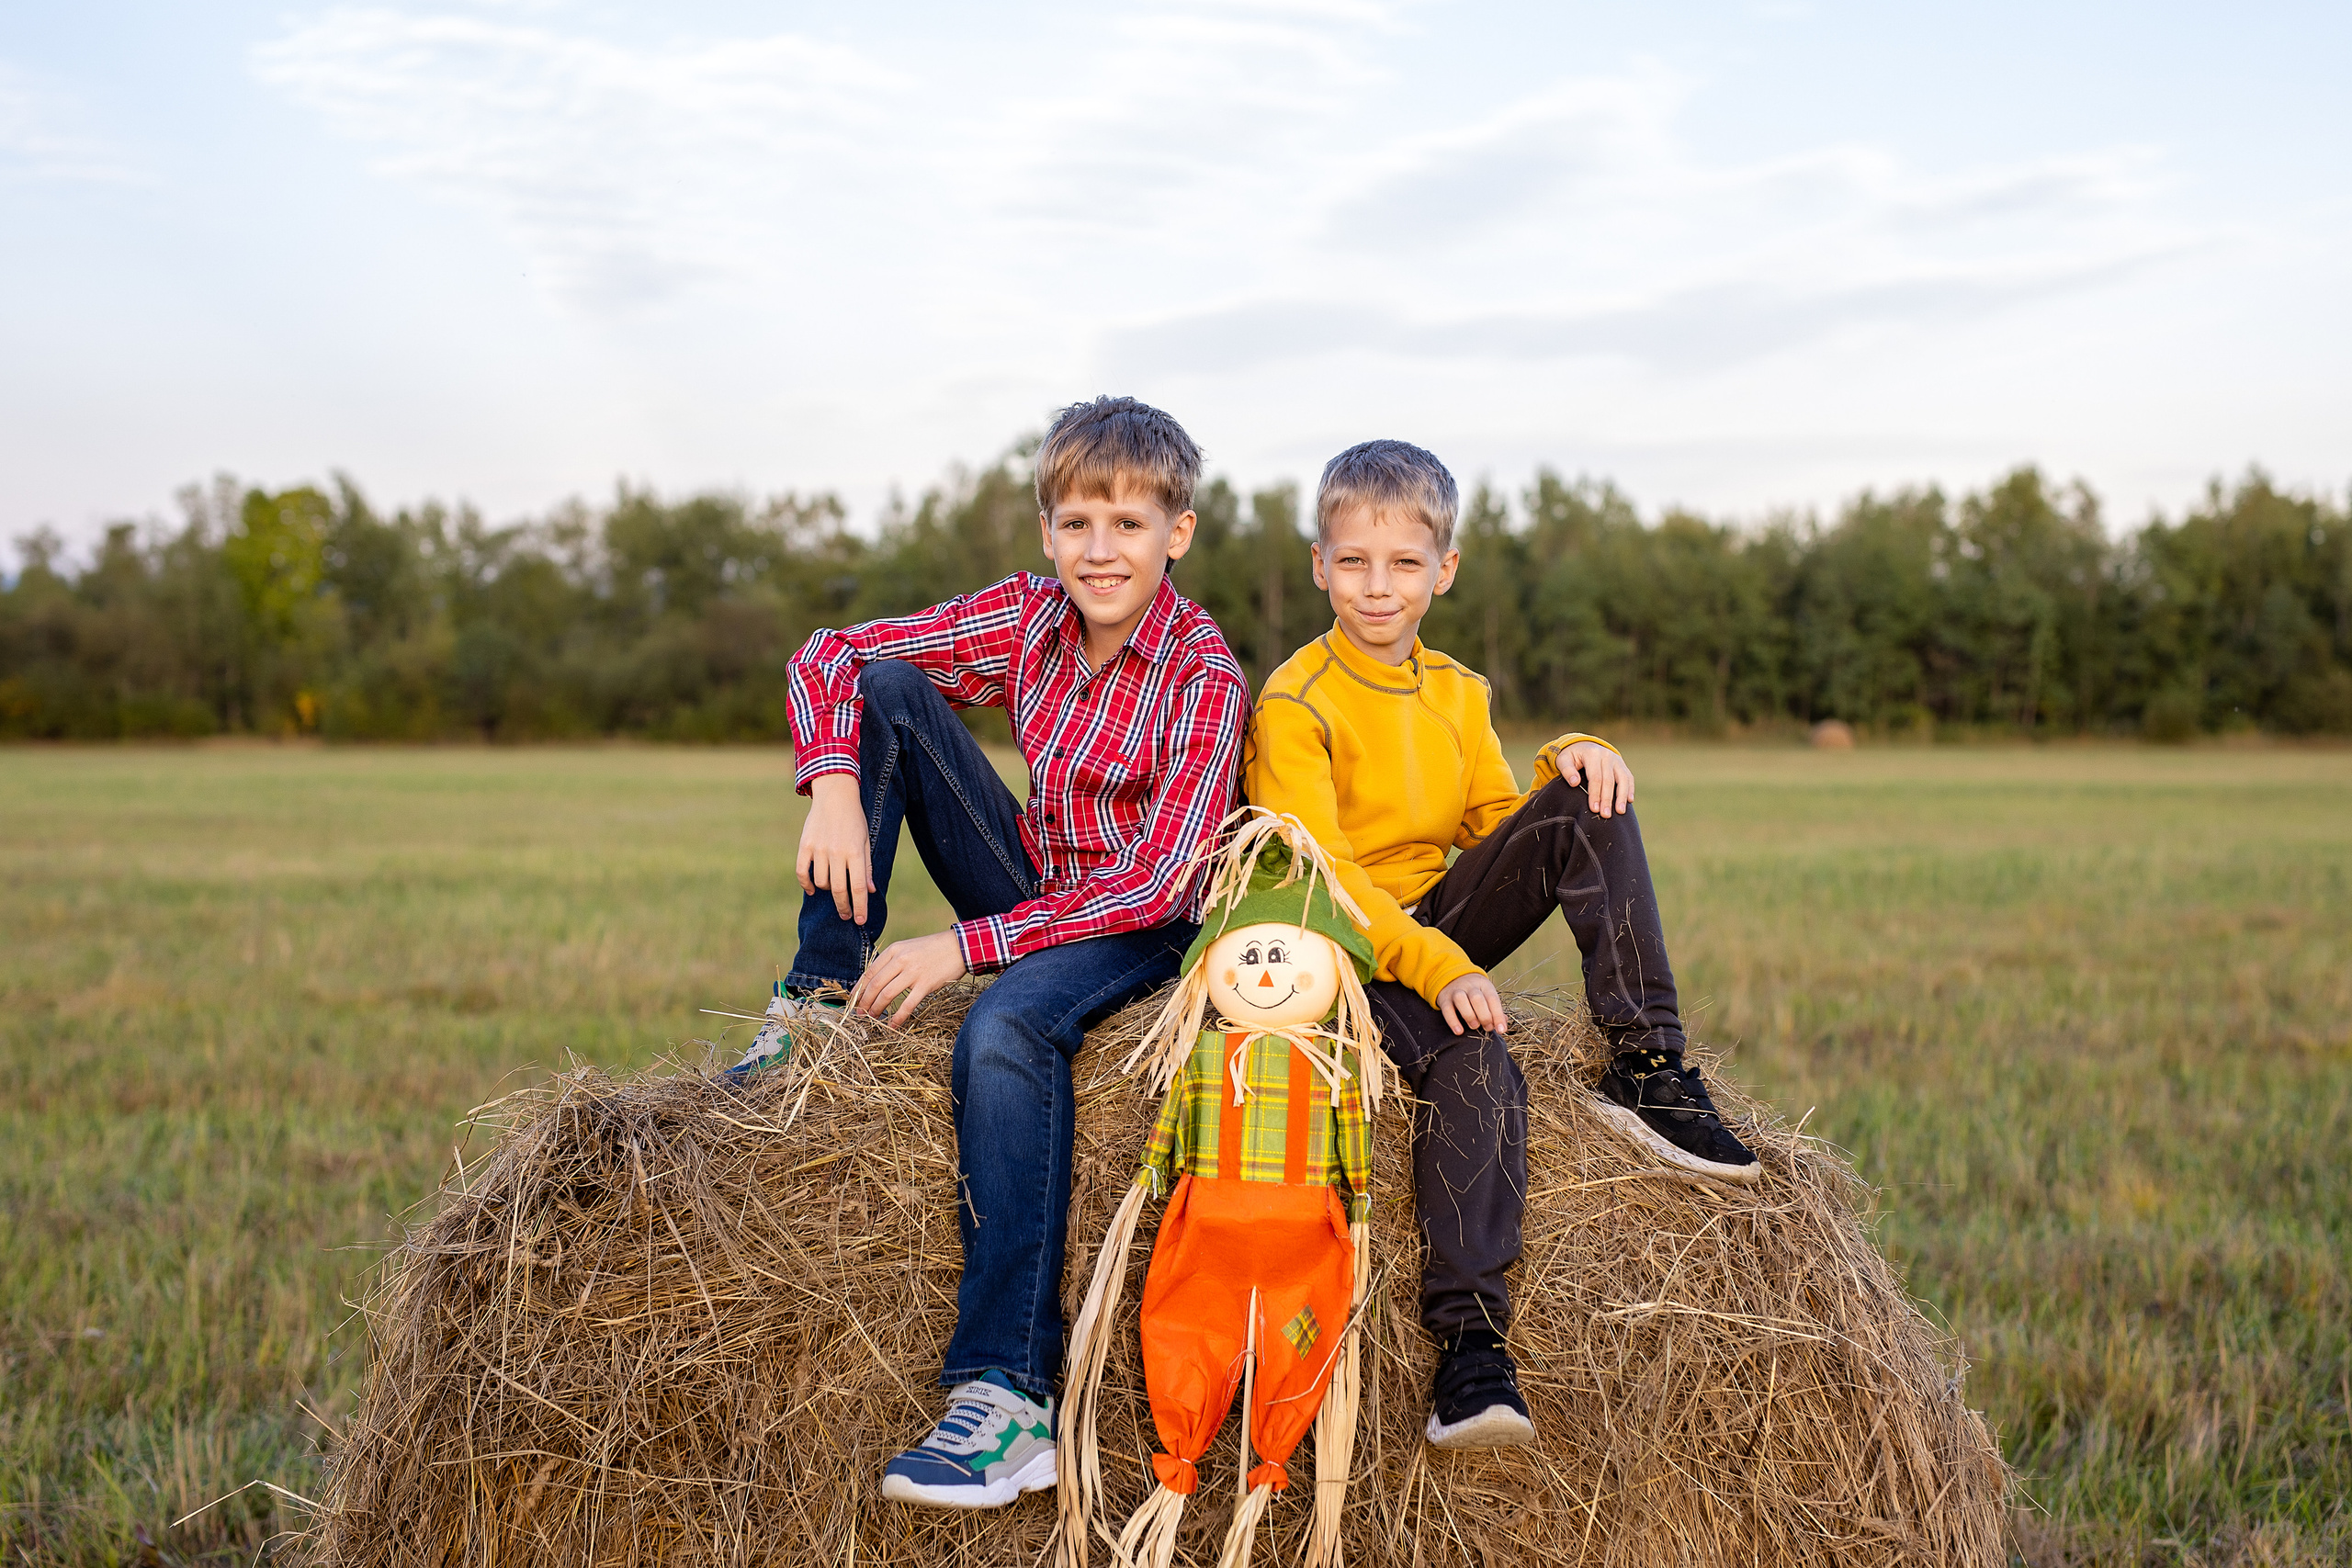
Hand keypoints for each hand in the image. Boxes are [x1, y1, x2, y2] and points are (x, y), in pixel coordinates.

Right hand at [797, 774, 872, 923]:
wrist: (834, 795)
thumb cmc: (854, 819)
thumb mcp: (866, 841)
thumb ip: (867, 866)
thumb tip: (870, 891)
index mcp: (855, 852)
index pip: (858, 888)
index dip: (859, 908)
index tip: (860, 921)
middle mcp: (837, 852)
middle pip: (839, 890)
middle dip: (844, 907)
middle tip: (845, 916)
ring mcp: (819, 849)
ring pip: (820, 883)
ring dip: (827, 891)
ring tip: (834, 889)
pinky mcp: (804, 845)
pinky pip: (802, 872)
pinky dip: (806, 885)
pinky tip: (812, 890)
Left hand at [849, 930, 968, 1025]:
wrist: (959, 946)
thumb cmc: (933, 949)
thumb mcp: (908, 948)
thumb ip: (893, 961)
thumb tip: (876, 981)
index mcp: (894, 950)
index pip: (869, 972)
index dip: (859, 989)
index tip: (853, 1000)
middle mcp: (900, 960)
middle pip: (875, 985)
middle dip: (864, 1002)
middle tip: (860, 1013)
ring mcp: (913, 972)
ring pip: (887, 994)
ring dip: (877, 1009)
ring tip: (872, 1018)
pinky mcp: (925, 984)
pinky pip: (908, 1004)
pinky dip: (898, 1017)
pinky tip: (893, 1025)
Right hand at [1435, 972, 1509, 1036]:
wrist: (1453, 977)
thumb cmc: (1475, 993)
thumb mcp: (1487, 996)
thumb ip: (1495, 1010)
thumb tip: (1502, 1026)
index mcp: (1484, 985)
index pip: (1493, 999)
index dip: (1498, 1016)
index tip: (1501, 1030)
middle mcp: (1470, 986)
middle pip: (1477, 999)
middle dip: (1484, 1016)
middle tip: (1487, 1027)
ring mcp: (1456, 991)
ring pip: (1461, 1000)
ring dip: (1469, 1016)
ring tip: (1474, 1026)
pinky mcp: (1444, 998)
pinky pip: (1446, 1009)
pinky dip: (1453, 1021)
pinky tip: (1459, 1031)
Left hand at [1558, 740, 1635, 818]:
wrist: (1583, 746)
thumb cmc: (1572, 757)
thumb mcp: (1563, 760)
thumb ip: (1567, 770)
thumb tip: (1575, 783)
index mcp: (1592, 754)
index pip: (1595, 777)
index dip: (1595, 794)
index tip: (1594, 808)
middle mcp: (1606, 755)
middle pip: (1609, 780)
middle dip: (1607, 799)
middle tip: (1605, 815)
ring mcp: (1616, 760)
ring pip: (1623, 779)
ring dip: (1622, 796)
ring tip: (1620, 811)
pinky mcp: (1622, 765)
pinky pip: (1628, 777)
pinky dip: (1630, 789)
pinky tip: (1629, 801)